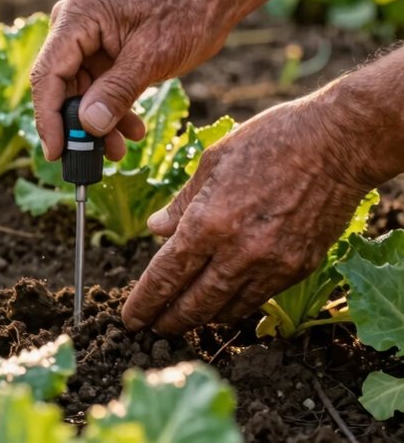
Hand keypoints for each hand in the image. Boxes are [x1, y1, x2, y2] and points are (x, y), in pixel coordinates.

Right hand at [30, 0, 237, 160]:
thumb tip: (88, 126)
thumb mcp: (152, 57)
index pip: (48, 74)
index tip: (57, 153)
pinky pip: (96, 88)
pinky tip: (131, 131)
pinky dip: (111, 111)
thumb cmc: (186, 14)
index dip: (49, 117)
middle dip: (78, 125)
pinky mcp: (99, 51)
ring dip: (97, 123)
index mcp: (78, 16)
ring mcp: (85, 39)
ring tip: (120, 149)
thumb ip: (117, 92)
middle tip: (93, 159)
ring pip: (79, 93)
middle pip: (60, 86)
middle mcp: (73, 25)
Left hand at [121, 95, 373, 334]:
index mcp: (207, 223)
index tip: (131, 318)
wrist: (340, 143)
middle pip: (194, 303)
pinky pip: (258, 299)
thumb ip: (182, 203)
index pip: (165, 276)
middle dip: (168, 321)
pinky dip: (235, 308)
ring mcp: (271, 263)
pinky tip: (222, 306)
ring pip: (226, 309)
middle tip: (151, 329)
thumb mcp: (212, 162)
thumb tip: (155, 229)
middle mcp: (237, 251)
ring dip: (201, 319)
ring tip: (183, 321)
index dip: (144, 302)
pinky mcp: (298, 267)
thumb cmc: (271, 141)